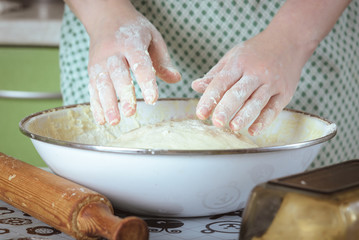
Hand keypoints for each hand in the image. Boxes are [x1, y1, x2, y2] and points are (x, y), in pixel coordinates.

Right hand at [86, 3, 180, 124]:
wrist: (106, 17)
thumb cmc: (134, 31)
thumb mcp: (153, 39)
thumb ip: (163, 60)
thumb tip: (176, 79)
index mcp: (131, 43)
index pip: (140, 63)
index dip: (146, 82)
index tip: (153, 100)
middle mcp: (113, 53)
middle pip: (118, 75)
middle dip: (124, 94)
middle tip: (131, 113)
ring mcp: (100, 62)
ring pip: (102, 83)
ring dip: (107, 103)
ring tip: (115, 121)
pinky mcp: (92, 71)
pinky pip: (92, 89)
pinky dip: (96, 105)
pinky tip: (101, 120)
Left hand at [192, 31, 303, 135]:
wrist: (290, 40)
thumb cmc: (256, 51)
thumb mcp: (233, 56)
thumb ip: (215, 74)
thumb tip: (195, 86)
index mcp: (239, 63)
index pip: (221, 82)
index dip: (210, 98)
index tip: (200, 114)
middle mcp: (256, 72)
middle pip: (239, 92)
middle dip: (226, 108)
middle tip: (216, 122)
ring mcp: (272, 82)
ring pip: (257, 101)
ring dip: (245, 115)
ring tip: (233, 127)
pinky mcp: (285, 92)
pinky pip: (274, 108)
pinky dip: (264, 121)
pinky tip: (253, 130)